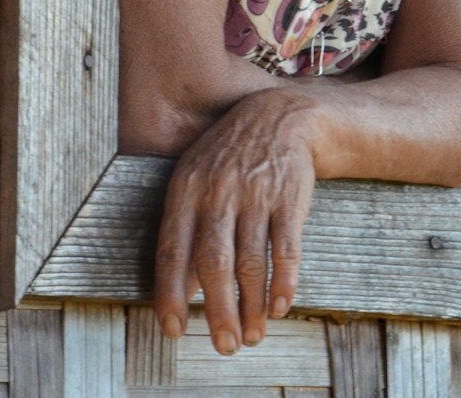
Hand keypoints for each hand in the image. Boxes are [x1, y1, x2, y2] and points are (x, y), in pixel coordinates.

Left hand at [153, 89, 317, 353]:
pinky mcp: (289, 195)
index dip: (170, 295)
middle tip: (225, 345)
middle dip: (218, 312)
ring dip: (253, 305)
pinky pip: (286, 247)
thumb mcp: (198, 178)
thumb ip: (186, 229)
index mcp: (186, 189)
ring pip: (251, 261)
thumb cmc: (231, 156)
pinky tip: (281, 305)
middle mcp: (218, 191)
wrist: (281, 115)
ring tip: (254, 333)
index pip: (171, 251)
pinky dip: (284, 281)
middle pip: (213, 262)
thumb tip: (182, 290)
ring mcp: (256, 193)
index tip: (175, 330)